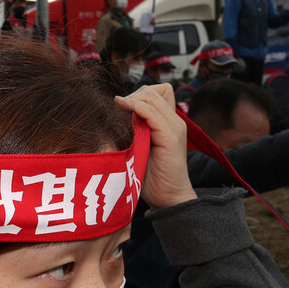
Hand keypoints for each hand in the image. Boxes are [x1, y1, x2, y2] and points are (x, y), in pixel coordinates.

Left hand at [115, 84, 195, 209]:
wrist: (168, 197)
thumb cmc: (150, 177)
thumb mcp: (138, 148)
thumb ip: (134, 132)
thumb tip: (114, 117)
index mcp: (168, 123)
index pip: (156, 92)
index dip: (137, 95)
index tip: (121, 108)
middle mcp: (174, 121)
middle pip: (154, 90)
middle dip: (133, 95)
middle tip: (119, 110)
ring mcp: (174, 127)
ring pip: (152, 96)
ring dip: (132, 100)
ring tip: (120, 111)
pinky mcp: (171, 136)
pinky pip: (152, 112)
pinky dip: (137, 108)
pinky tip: (124, 114)